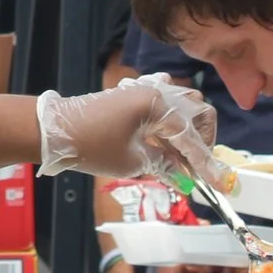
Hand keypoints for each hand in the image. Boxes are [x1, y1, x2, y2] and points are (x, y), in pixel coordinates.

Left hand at [37, 73, 217, 181]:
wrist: (53, 130)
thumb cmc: (91, 146)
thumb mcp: (132, 162)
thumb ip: (164, 165)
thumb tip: (186, 176)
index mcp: (159, 105)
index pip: (192, 137)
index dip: (207, 163)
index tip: (220, 183)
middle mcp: (157, 90)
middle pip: (197, 112)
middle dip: (202, 140)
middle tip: (198, 167)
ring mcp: (144, 88)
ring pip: (182, 105)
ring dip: (187, 131)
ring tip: (181, 160)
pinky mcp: (133, 93)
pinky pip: (164, 101)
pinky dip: (171, 120)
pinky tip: (167, 139)